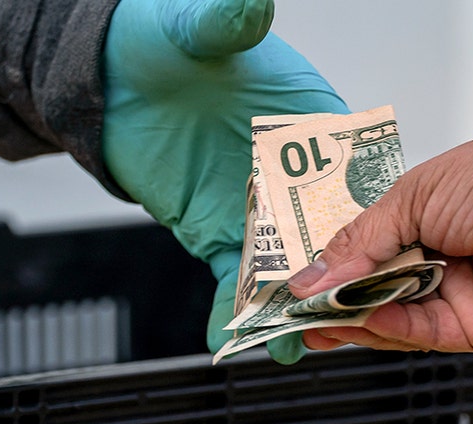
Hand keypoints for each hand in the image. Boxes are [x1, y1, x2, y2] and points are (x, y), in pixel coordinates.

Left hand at [102, 0, 347, 362]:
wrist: (108, 78)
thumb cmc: (163, 42)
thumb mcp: (194, 29)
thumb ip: (225, 24)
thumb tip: (247, 6)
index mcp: (311, 120)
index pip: (350, 169)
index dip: (360, 209)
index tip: (364, 244)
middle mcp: (293, 173)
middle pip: (328, 231)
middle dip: (334, 275)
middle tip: (335, 310)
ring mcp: (257, 208)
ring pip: (287, 264)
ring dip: (291, 305)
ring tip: (295, 340)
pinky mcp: (218, 232)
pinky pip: (234, 277)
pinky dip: (236, 308)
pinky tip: (238, 335)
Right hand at [287, 132, 472, 355]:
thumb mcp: (413, 196)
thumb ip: (360, 241)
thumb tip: (312, 277)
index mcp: (430, 213)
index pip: (369, 245)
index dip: (332, 262)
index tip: (295, 276)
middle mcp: (442, 256)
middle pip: (374, 286)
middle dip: (332, 298)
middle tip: (291, 308)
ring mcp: (457, 295)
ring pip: (391, 316)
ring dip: (350, 318)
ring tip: (310, 318)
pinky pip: (420, 333)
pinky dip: (386, 328)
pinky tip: (357, 320)